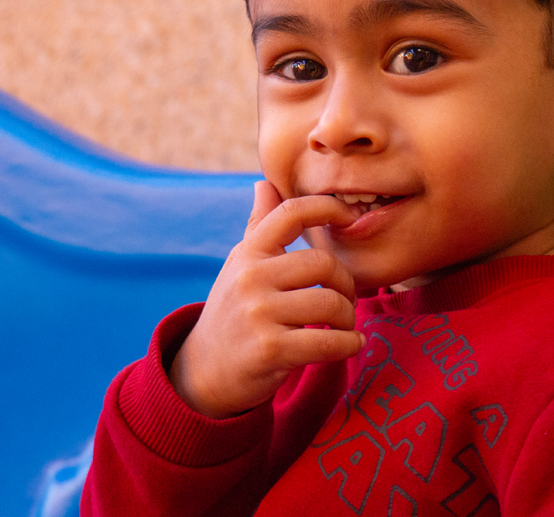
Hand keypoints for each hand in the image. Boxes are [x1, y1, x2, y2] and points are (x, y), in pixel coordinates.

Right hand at [169, 181, 365, 418]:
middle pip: (323, 264)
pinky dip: (349, 344)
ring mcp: (259, 314)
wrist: (202, 372)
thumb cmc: (233, 311)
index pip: (292, 212)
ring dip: (348, 317)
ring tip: (344, 324)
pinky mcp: (269, 350)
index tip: (350, 217)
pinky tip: (351, 343)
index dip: (328, 207)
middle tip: (346, 298)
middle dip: (346, 283)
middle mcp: (251, 277)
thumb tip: (264, 182)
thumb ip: (258, 225)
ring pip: (330, 303)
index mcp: (249, 252)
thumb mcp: (240, 265)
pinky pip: (327, 342)